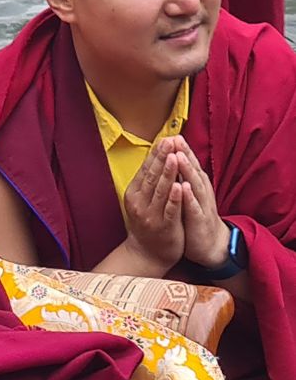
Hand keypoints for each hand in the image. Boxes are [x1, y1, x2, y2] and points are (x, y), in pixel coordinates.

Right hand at [122, 138, 185, 272]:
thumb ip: (148, 181)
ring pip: (160, 190)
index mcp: (134, 193)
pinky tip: (179, 186)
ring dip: (167, 173)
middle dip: (162, 158)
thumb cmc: (148, 223)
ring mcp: (151, 215)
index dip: (155, 154)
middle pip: (152, 176)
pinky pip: (170, 209)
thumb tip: (156, 156)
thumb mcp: (142, 200)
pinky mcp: (164, 226)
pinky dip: (174, 197)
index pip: (145, 169)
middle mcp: (139, 203)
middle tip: (170, 141)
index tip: (165, 138)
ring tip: (174, 157)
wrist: (147, 253)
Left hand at [167, 136, 229, 267]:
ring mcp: (201, 205)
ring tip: (179, 156)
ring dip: (187, 170)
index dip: (181, 150)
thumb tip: (173, 159)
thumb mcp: (189, 194)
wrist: (209, 244)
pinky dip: (189, 197)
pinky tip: (184, 187)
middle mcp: (201, 191)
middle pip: (193, 169)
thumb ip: (183, 178)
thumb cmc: (194, 216)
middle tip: (175, 138)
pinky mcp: (199, 220)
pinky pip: (194, 207)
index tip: (171, 134)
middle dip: (184, 154)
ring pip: (194, 185)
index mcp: (197, 185)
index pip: (189, 164)